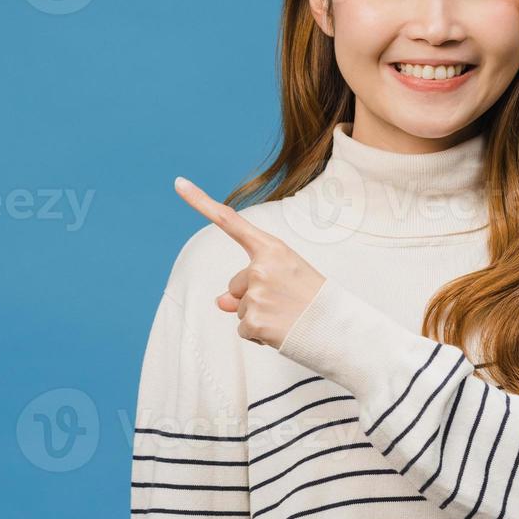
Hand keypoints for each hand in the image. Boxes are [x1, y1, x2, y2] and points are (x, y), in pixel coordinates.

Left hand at [174, 175, 326, 348]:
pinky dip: (260, 336)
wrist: (341, 330)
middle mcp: (260, 267)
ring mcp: (256, 295)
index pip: (230, 222)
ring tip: (290, 317)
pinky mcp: (255, 322)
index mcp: (272, 248)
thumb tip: (219, 301)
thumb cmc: (314, 301)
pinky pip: (244, 330)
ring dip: (260, 317)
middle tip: (289, 303)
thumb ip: (249, 284)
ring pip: (240, 309)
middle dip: (254, 298)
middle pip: (236, 285)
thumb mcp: (285, 281)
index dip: (200, 202)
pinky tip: (282, 332)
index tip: (178, 183)